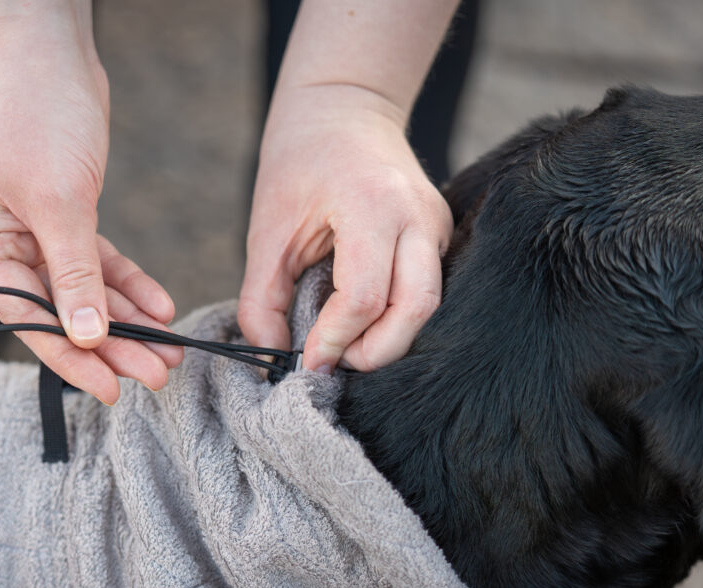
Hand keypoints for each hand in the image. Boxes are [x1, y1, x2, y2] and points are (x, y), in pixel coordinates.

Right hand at [0, 15, 181, 403]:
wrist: (47, 46)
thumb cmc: (36, 112)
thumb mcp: (59, 200)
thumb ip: (74, 272)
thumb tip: (87, 337)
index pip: (24, 316)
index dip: (71, 356)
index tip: (111, 388)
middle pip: (57, 309)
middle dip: (110, 343)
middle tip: (157, 374)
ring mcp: (27, 229)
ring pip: (82, 290)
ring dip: (126, 319)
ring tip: (169, 351)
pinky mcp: (62, 213)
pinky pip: (96, 260)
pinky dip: (126, 282)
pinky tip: (159, 307)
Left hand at [239, 84, 452, 372]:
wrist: (344, 108)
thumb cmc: (300, 162)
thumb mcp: (266, 229)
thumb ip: (262, 297)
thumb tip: (271, 354)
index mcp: (370, 206)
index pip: (363, 297)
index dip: (334, 341)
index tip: (306, 363)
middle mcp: (416, 215)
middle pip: (415, 309)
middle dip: (374, 352)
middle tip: (333, 363)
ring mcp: (436, 224)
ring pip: (430, 305)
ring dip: (390, 339)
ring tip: (347, 346)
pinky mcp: (440, 233)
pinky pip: (428, 291)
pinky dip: (398, 318)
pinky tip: (365, 325)